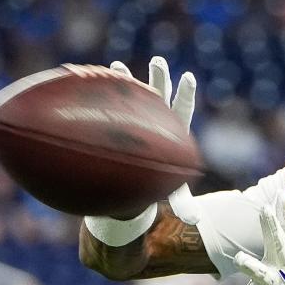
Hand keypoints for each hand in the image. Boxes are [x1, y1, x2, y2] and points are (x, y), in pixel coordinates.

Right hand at [108, 57, 200, 224]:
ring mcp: (136, 117)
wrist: (144, 175)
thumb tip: (196, 222)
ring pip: (132, 95)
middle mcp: (156, 119)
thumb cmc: (160, 180)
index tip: (188, 77)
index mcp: (172, 131)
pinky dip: (103, 94)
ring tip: (117, 66)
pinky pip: (111, 104)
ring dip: (126, 81)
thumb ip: (184, 202)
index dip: (185, 95)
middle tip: (158, 61)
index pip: (182, 110)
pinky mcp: (119, 119)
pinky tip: (89, 83)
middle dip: (158, 78)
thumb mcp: (171, 191)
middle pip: (159, 95)